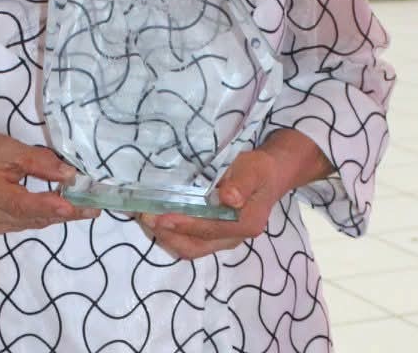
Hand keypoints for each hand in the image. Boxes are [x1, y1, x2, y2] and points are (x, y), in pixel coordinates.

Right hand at [0, 133, 98, 234]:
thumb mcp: (8, 148)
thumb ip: (39, 162)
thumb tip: (69, 174)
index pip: (22, 204)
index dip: (48, 206)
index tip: (73, 206)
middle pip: (34, 217)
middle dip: (67, 212)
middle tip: (95, 206)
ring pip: (35, 222)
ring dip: (61, 215)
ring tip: (87, 206)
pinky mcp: (2, 226)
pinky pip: (30, 222)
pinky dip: (49, 215)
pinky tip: (65, 207)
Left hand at [138, 149, 285, 259]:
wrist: (272, 175)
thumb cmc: (261, 170)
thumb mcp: (255, 169)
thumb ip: (242, 183)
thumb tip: (228, 198)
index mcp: (245, 224)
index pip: (209, 230)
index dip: (183, 225)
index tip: (160, 217)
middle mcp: (234, 238)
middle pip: (196, 247)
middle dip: (168, 235)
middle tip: (145, 217)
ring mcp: (224, 239)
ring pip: (191, 248)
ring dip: (167, 237)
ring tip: (146, 219)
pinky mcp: (216, 234)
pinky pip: (191, 241)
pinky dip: (172, 234)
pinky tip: (158, 220)